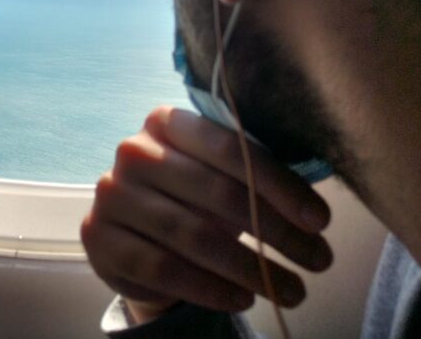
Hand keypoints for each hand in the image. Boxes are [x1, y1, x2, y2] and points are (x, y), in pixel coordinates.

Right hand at [81, 106, 333, 321]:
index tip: (321, 220)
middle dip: (277, 231)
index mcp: (165, 121)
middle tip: (319, 260)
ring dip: (251, 268)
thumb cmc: (192, 198)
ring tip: (292, 291)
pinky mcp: (99, 238)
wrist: (136, 234)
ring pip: (194, 235)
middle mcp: (133, 151)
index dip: (279, 184)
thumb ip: (251, 173)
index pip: (229, 146)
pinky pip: (163, 268)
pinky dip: (210, 289)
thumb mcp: (219, 175)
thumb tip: (314, 209)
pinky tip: (243, 298)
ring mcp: (111, 195)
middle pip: (217, 192)